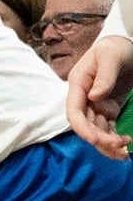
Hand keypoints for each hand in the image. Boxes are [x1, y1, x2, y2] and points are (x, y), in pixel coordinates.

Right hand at [66, 34, 132, 158]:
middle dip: (100, 139)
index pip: (73, 112)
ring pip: (97, 131)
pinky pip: (109, 129)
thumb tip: (94, 97)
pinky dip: (115, 140)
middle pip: (86, 126)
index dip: (81, 128)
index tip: (95, 139)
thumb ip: (103, 76)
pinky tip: (126, 146)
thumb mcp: (109, 57)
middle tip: (121, 146)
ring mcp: (96, 106)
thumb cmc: (114, 49)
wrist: (125, 47)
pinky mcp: (109, 110)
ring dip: (108, 144)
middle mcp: (84, 99)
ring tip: (125, 153)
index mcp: (78, 85)